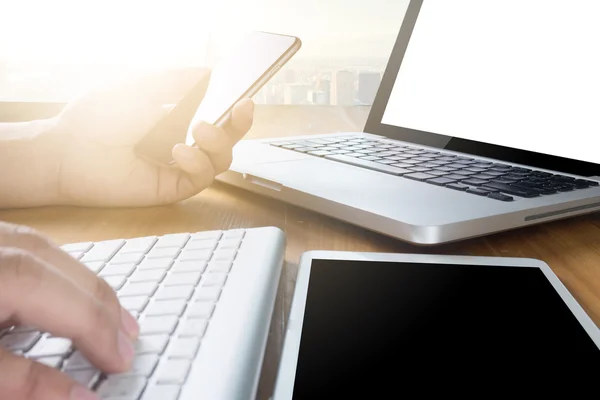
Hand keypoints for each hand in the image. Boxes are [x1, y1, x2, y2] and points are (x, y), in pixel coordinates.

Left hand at [0, 222, 138, 398]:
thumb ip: (25, 383)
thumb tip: (83, 398)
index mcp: (2, 274)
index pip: (71, 303)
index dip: (101, 334)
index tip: (119, 363)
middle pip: (66, 269)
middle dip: (103, 306)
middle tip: (127, 340)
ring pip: (49, 251)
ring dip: (83, 283)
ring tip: (108, 313)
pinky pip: (27, 247)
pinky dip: (54, 270)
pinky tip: (60, 287)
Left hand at [49, 68, 253, 206]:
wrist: (66, 151)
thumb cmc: (97, 116)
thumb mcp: (139, 86)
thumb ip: (175, 80)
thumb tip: (208, 72)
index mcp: (177, 117)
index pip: (216, 113)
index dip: (233, 106)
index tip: (244, 93)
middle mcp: (183, 141)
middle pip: (227, 138)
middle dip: (240, 123)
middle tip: (244, 106)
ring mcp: (178, 166)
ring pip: (221, 160)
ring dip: (219, 142)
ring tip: (201, 128)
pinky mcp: (172, 188)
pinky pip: (201, 178)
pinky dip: (197, 162)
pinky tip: (180, 149)